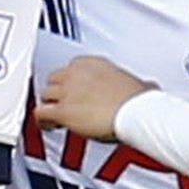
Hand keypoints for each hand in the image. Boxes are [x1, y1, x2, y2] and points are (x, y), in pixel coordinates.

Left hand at [35, 57, 152, 142]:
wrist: (136, 112)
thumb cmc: (138, 101)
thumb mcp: (140, 84)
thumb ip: (137, 83)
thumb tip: (148, 87)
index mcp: (93, 63)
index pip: (72, 67)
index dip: (72, 81)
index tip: (76, 90)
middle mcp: (77, 73)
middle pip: (55, 79)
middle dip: (58, 91)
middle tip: (63, 103)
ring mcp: (67, 91)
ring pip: (46, 94)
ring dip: (49, 105)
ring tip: (54, 117)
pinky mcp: (62, 111)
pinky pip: (41, 113)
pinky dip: (42, 120)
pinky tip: (48, 126)